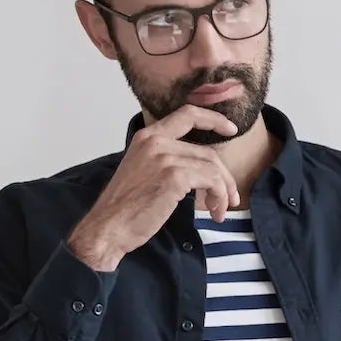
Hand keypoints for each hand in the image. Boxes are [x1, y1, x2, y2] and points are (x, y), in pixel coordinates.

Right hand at [66, 105, 241, 270]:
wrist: (110, 225)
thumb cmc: (127, 207)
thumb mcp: (144, 172)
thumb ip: (167, 162)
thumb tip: (201, 171)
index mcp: (147, 137)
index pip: (186, 115)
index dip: (213, 119)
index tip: (231, 128)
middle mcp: (156, 141)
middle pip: (207, 152)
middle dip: (225, 177)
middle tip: (230, 199)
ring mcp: (165, 157)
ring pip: (212, 168)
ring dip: (223, 192)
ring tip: (219, 211)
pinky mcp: (174, 176)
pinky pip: (211, 181)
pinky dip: (218, 196)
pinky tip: (213, 212)